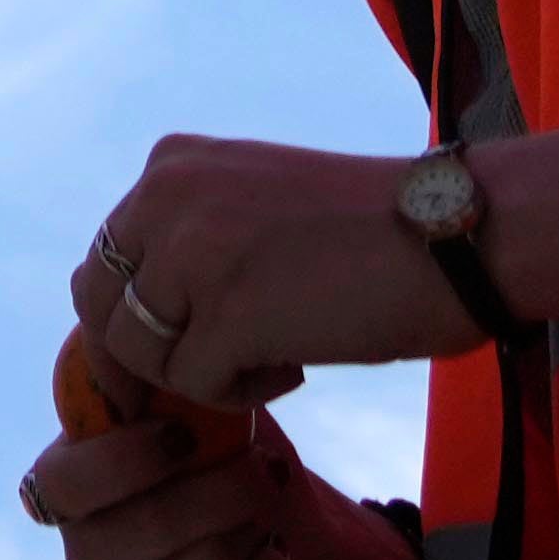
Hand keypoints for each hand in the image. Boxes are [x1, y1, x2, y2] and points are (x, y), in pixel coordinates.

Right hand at [21, 375, 428, 559]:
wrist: (300, 522)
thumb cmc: (228, 446)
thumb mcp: (193, 400)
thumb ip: (149, 370)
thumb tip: (121, 315)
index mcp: (78, 487)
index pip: (61, 488)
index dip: (116, 465)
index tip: (182, 435)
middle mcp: (97, 553)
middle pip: (124, 540)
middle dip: (201, 500)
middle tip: (260, 467)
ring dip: (243, 532)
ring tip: (275, 500)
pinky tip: (282, 556)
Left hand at [73, 137, 472, 406]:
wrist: (459, 237)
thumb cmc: (372, 232)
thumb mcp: (253, 206)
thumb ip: (191, 238)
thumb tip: (133, 316)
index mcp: (171, 165)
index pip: (105, 259)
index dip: (138, 316)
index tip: (190, 344)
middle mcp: (166, 196)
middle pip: (99, 305)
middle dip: (146, 353)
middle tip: (216, 368)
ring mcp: (193, 253)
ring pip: (138, 352)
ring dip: (198, 374)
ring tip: (273, 357)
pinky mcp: (227, 314)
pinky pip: (192, 386)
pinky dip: (239, 394)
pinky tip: (295, 367)